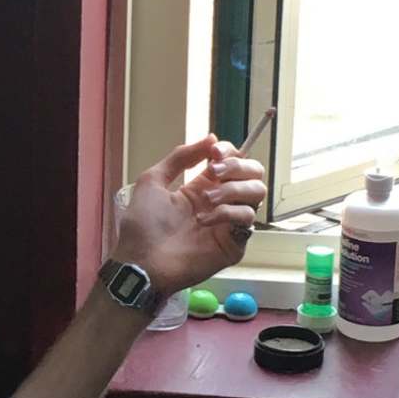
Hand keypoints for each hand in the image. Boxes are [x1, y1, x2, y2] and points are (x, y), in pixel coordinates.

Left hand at [111, 135, 266, 292]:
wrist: (141, 260)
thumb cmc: (143, 224)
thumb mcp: (153, 180)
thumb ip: (181, 157)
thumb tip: (212, 137)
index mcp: (202, 186)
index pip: (232, 161)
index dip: (229, 152)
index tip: (214, 152)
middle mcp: (220, 201)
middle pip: (252, 174)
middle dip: (237, 166)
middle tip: (214, 172)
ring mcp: (228, 222)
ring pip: (256, 193)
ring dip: (233, 189)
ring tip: (207, 199)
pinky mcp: (234, 243)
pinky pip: (247, 219)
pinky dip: (227, 213)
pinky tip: (204, 221)